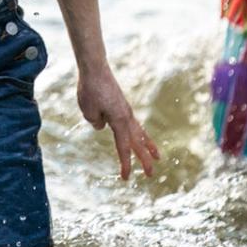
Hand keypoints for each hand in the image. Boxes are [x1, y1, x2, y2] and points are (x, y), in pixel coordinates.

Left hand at [78, 63, 159, 179]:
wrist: (95, 68)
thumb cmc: (90, 89)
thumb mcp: (88, 111)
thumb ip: (97, 123)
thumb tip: (103, 126)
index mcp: (119, 121)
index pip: (123, 147)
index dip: (125, 164)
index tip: (126, 178)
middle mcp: (126, 117)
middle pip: (137, 143)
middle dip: (144, 160)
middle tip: (150, 174)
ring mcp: (126, 111)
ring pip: (140, 133)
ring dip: (148, 146)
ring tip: (157, 157)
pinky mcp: (122, 106)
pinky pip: (134, 124)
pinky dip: (139, 133)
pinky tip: (139, 137)